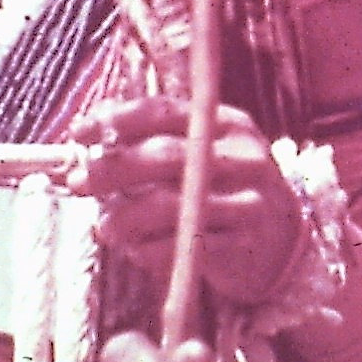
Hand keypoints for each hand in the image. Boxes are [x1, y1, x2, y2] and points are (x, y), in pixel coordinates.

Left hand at [69, 96, 303, 305]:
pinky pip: (181, 247)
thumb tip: (89, 134)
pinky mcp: (241, 247)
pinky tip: (136, 250)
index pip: (163, 111)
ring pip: (170, 205)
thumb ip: (154, 139)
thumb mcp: (203, 152)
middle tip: (76, 182)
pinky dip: (148, 250)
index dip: (115, 120)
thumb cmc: (227, 189)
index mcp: (227, 124)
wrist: (285, 243)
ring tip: (105, 226)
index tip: (77, 133)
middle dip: (111, 169)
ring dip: (124, 217)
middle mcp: (242, 158)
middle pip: (164, 156)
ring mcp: (246, 203)